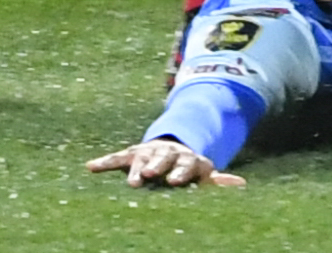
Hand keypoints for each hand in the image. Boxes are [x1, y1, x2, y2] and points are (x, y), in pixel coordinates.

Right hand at [85, 140, 244, 189]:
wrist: (172, 146)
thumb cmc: (188, 168)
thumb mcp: (203, 173)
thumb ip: (217, 180)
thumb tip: (241, 185)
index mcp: (187, 159)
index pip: (186, 164)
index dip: (181, 172)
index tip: (176, 182)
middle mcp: (167, 152)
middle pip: (163, 157)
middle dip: (157, 165)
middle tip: (150, 174)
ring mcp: (148, 151)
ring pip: (141, 158)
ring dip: (135, 167)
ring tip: (131, 180)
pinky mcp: (132, 153)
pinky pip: (117, 158)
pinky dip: (104, 162)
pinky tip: (90, 168)